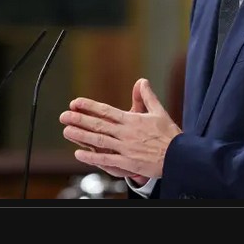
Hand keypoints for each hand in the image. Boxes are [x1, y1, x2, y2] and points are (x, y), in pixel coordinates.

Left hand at [60, 78, 181, 180]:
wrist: (179, 157)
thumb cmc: (169, 135)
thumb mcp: (159, 111)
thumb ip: (147, 96)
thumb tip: (142, 81)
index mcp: (132, 120)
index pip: (106, 111)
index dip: (90, 106)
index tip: (76, 102)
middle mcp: (126, 133)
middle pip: (99, 125)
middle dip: (80, 119)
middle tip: (64, 115)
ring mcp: (125, 149)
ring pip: (99, 141)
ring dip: (81, 135)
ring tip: (67, 130)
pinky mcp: (127, 163)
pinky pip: (106, 160)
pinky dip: (92, 157)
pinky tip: (79, 153)